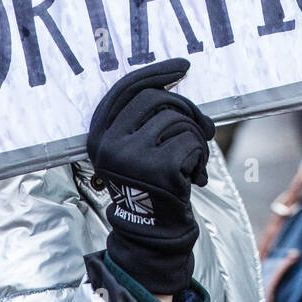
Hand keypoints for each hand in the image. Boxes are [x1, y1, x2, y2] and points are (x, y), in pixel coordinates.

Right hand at [86, 59, 215, 294]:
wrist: (153, 234)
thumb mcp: (133, 150)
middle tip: (202, 127)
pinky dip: (201, 157)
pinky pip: (192, 142)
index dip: (156, 73)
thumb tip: (174, 80)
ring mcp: (132, 157)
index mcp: (99, 136)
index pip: (127, 89)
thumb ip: (142, 119)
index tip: (182, 67)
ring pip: (178, 120)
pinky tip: (194, 177)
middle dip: (186, 108)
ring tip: (192, 161)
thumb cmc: (151, 185)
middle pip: (157, 99)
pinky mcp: (159, 170)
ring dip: (195, 137)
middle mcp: (109, 145)